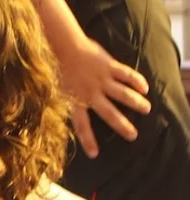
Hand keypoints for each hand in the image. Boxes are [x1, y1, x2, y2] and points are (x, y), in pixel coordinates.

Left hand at [61, 37, 149, 157]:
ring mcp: (102, 79)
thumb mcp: (53, 89)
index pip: (82, 125)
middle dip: (122, 126)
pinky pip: (127, 75)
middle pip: (109, 113)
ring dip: (136, 103)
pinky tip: (145, 88)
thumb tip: (56, 115)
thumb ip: (61, 102)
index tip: (94, 154)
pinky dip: (137, 81)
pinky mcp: (110, 66)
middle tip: (133, 136)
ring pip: (123, 94)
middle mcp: (91, 93)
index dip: (88, 140)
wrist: (62, 46)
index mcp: (75, 100)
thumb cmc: (55, 67)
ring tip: (147, 109)